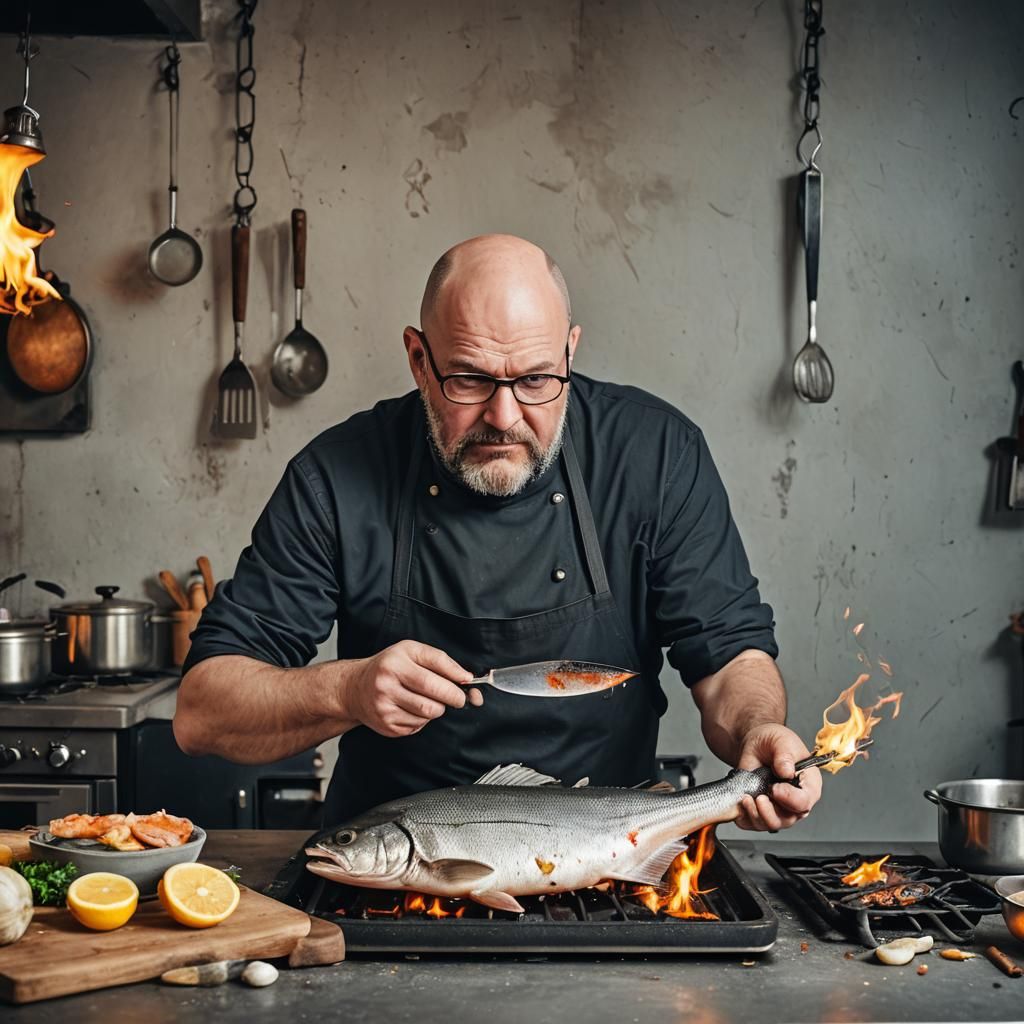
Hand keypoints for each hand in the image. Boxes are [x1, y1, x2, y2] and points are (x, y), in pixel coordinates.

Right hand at [342, 640, 482, 736]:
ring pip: (427, 714)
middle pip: (432, 699)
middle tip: (457, 697)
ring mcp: (384, 708)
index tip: (467, 684)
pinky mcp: (386, 725)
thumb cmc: (388, 667)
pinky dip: (423, 719)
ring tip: (428, 699)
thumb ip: (440, 661)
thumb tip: (465, 677)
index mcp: (395, 663)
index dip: (455, 681)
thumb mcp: (411, 652)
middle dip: (452, 699)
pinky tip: (412, 708)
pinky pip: (418, 726)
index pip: (433, 675)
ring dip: (437, 709)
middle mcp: (386, 685)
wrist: (355, 687)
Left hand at [734, 723, 820, 831]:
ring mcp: (778, 808)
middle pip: (788, 820)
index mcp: (808, 785)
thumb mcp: (781, 741)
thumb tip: (786, 771)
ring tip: (747, 798)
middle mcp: (795, 801)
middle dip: (770, 812)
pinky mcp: (761, 811)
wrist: (756, 744)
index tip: (775, 788)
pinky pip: (753, 823)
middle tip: (758, 797)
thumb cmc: (774, 742)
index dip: (790, 799)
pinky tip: (742, 802)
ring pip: (770, 824)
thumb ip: (785, 755)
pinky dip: (745, 817)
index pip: (804, 802)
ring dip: (756, 814)